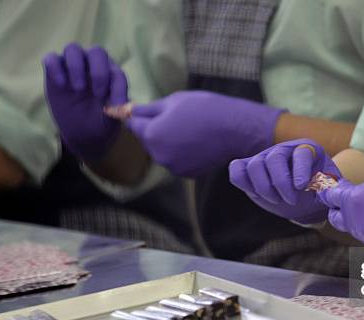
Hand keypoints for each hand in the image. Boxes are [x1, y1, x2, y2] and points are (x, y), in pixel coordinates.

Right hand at [43, 43, 127, 160]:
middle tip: (98, 94)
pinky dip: (56, 68)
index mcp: (111, 72)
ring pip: (72, 49)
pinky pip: (51, 58)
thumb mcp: (111, 117)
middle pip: (97, 52)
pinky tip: (61, 84)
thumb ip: (117, 107)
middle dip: (99, 72)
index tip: (116, 104)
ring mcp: (72, 64)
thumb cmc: (100, 119)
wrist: (81, 131)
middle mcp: (92, 63)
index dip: (118, 87)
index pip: (117, 72)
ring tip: (78, 89)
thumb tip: (121, 103)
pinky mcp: (53, 70)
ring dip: (77, 67)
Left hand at [127, 91, 285, 176]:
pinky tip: (197, 143)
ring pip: (163, 152)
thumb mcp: (173, 101)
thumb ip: (148, 109)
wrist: (234, 130)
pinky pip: (177, 161)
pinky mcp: (187, 173)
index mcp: (152, 134)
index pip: (133, 124)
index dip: (139, 115)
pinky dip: (182, 153)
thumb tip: (129, 111)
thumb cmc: (204, 109)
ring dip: (169, 142)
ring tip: (190, 130)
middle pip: (148, 140)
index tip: (149, 110)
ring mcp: (173, 167)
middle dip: (156, 130)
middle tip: (177, 118)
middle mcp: (158, 155)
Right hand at [229, 139, 340, 224]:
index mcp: (308, 150)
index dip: (299, 169)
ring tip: (275, 200)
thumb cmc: (319, 191)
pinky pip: (236, 168)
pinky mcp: (250, 169)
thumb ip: (332, 190)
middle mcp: (285, 150)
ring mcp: (265, 157)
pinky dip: (240, 180)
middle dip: (280, 182)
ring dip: (262, 186)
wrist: (305, 198)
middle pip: (274, 158)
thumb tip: (330, 191)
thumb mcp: (330, 190)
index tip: (300, 187)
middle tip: (290, 200)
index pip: (301, 153)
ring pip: (254, 164)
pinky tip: (254, 192)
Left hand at [319, 173, 363, 249]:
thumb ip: (361, 193)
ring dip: (361, 222)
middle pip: (337, 220)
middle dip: (338, 212)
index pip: (333, 199)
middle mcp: (359, 223)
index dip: (328, 195)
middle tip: (341, 205)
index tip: (326, 193)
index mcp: (357, 202)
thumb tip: (348, 196)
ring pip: (356, 230)